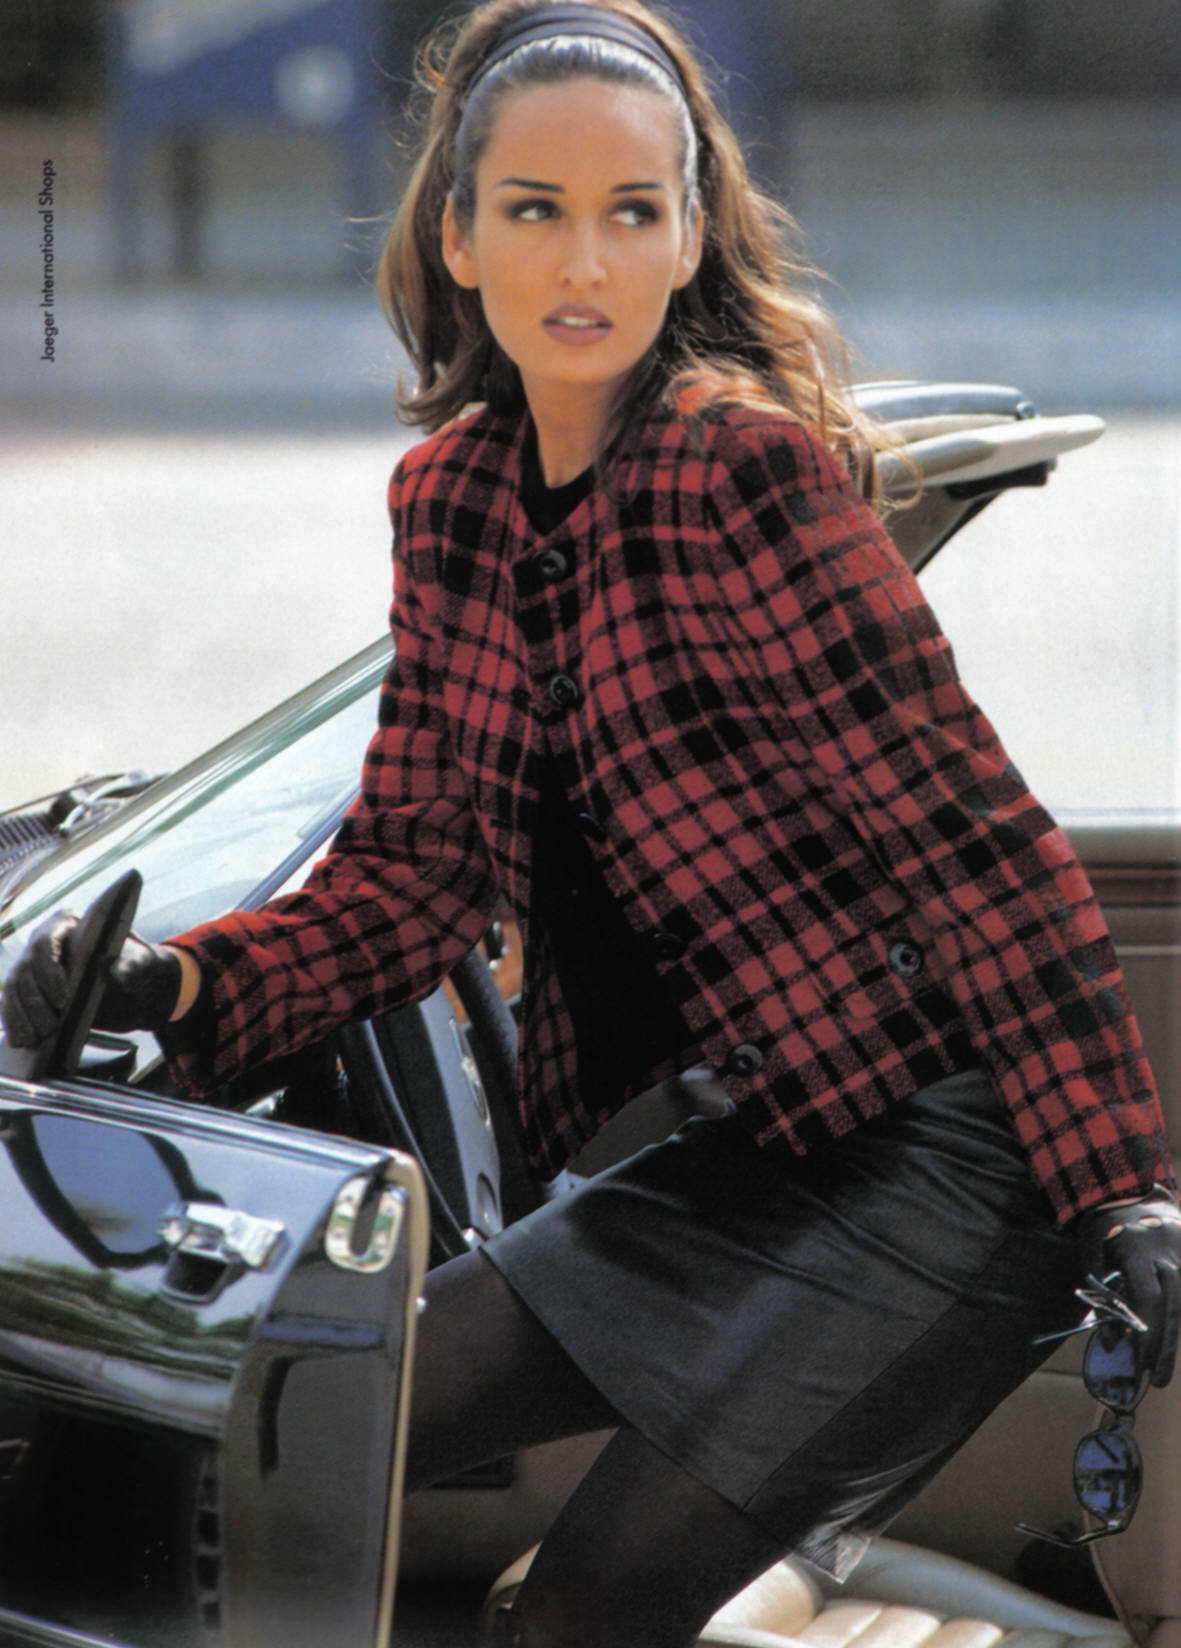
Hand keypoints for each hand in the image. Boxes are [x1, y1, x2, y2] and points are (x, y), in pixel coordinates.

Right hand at [1, 913, 182, 1046]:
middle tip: (51, 1027)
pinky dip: (16, 1023)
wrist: (135, 988)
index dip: (49, 971)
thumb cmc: (135, 967)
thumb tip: (111, 969)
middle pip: (25, 970)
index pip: (45, 943)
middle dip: (36, 1002)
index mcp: (68, 925)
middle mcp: (44, 943)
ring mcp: (33, 968)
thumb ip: (127, 966)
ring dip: (23, 1016)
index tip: (64, 998)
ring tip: (38, 1038)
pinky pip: (13, 1006)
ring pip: (16, 990)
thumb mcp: (138, 964)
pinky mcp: (31, 991)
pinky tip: (24, 1040)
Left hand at [1079, 1193, 1180, 1386]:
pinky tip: (1173, 1342)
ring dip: (1175, 1338)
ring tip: (1164, 1368)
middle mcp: (1167, 1253)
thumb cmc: (1104, 1225)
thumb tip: (1113, 1342)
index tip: (1138, 1362)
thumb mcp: (1091, 1253)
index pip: (1147, 1298)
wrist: (1128, 1189)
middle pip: (1172, 1308)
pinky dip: (1180, 1320)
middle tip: (1157, 1380)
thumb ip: (1101, 1296)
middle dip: (1164, 1347)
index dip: (1144, 1333)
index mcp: (1137, 1250)